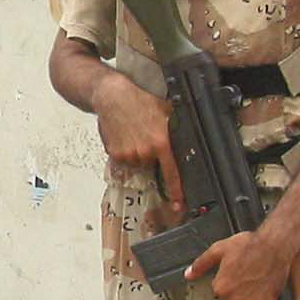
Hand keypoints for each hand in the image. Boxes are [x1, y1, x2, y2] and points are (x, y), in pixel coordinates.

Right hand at [92, 70, 182, 207]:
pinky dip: (126, 153)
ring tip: (135, 135)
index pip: (172, 174)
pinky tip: (125, 137)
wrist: (112, 96)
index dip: (176, 192)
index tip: (179, 204)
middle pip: (152, 167)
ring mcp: (128, 155)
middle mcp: (144, 152)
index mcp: (161, 143)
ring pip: (137, 164)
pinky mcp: (115, 154)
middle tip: (147, 139)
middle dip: (152, 158)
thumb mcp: (166, 111)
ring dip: (138, 155)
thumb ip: (176, 129)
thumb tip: (186, 141)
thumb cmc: (138, 101)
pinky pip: (124, 161)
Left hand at [185, 227, 295, 299]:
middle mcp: (233, 298)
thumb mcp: (219, 249)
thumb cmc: (249, 245)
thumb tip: (188, 275)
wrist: (275, 247)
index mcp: (221, 285)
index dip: (221, 284)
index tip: (226, 279)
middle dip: (229, 298)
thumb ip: (201, 264)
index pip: (215, 292)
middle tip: (238, 286)